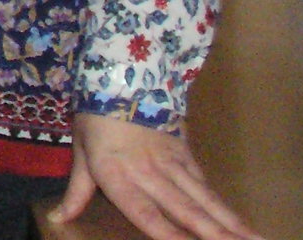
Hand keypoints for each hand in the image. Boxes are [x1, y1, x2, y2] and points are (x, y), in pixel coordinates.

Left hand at [53, 113, 260, 239]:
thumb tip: (59, 218)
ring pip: (205, 198)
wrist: (119, 77)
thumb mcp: (79, 153)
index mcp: (117, 173)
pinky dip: (225, 207)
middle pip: (185, 208)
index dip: (165, 232)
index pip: (144, 211)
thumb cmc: (94, 119)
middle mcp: (149, 172)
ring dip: (231, 223)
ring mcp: (171, 162)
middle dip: (214, 233)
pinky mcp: (185, 154)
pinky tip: (243, 226)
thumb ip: (76, 191)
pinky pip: (206, 185)